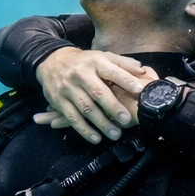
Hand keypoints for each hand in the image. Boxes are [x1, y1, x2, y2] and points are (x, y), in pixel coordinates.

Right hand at [32, 48, 157, 143]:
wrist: (51, 61)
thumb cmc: (85, 62)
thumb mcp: (102, 57)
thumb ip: (122, 64)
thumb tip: (142, 71)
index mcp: (95, 61)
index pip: (113, 71)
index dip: (126, 81)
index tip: (139, 91)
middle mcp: (80, 74)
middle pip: (98, 93)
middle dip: (113, 107)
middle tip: (127, 120)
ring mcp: (68, 88)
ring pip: (86, 108)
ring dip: (101, 123)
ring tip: (116, 134)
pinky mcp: (58, 101)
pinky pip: (72, 118)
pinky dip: (84, 130)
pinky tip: (96, 138)